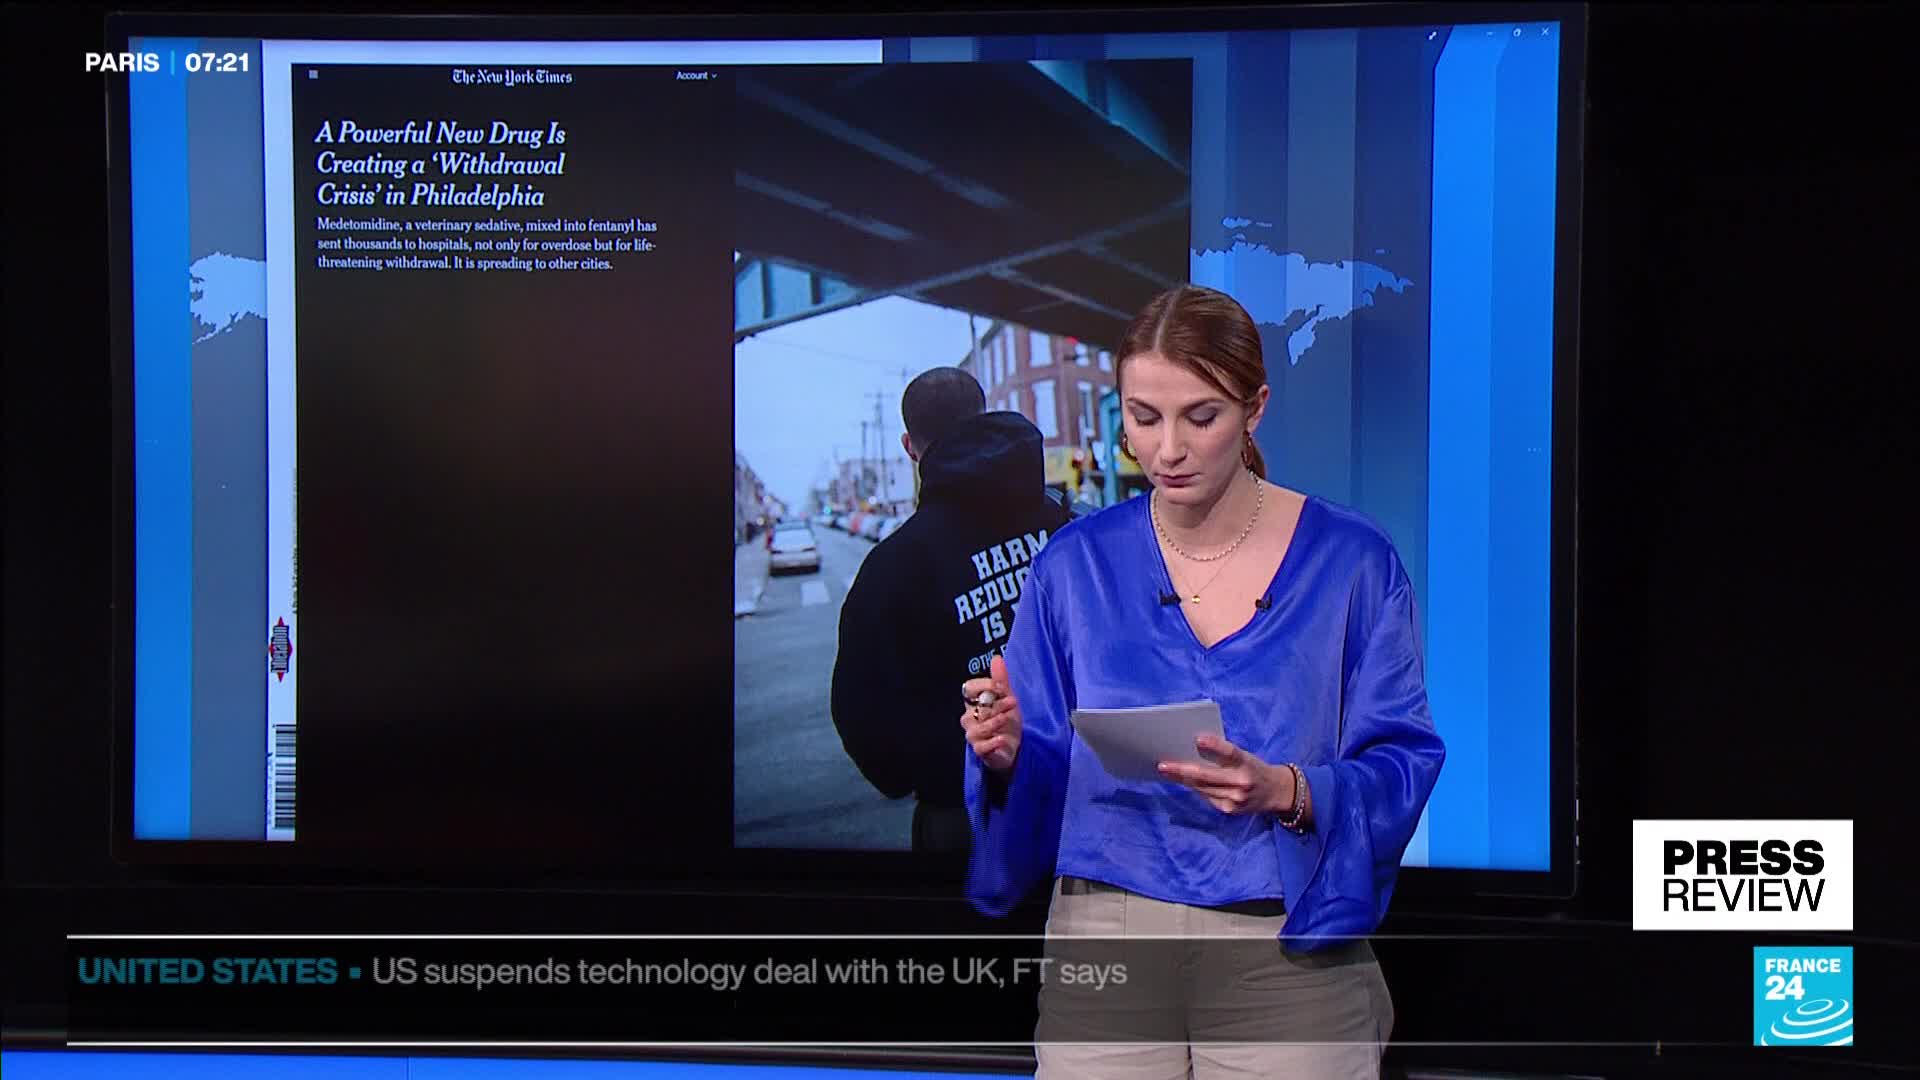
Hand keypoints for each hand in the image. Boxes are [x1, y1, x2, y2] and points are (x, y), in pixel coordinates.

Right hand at [960, 654, 1020, 772]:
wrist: (1015, 747)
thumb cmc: (1007, 721)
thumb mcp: (1007, 698)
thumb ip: (1001, 680)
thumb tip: (996, 658)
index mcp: (974, 702)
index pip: (969, 688)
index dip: (984, 685)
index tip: (1001, 687)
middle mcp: (970, 718)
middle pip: (977, 708)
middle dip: (996, 704)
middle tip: (1013, 702)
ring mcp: (973, 735)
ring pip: (978, 727)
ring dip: (995, 722)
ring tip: (1009, 718)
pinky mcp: (980, 750)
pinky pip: (982, 746)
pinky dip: (994, 742)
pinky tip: (1004, 738)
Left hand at [1157, 733, 1296, 816]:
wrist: (1275, 793)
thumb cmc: (1253, 768)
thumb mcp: (1245, 757)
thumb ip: (1225, 755)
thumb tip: (1193, 752)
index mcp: (1247, 763)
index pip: (1231, 753)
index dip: (1215, 746)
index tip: (1198, 739)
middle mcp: (1242, 782)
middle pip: (1208, 776)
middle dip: (1182, 770)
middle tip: (1162, 765)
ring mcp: (1236, 799)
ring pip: (1203, 788)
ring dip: (1182, 780)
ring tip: (1166, 771)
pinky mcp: (1230, 810)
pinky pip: (1207, 797)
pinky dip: (1194, 788)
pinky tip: (1183, 781)